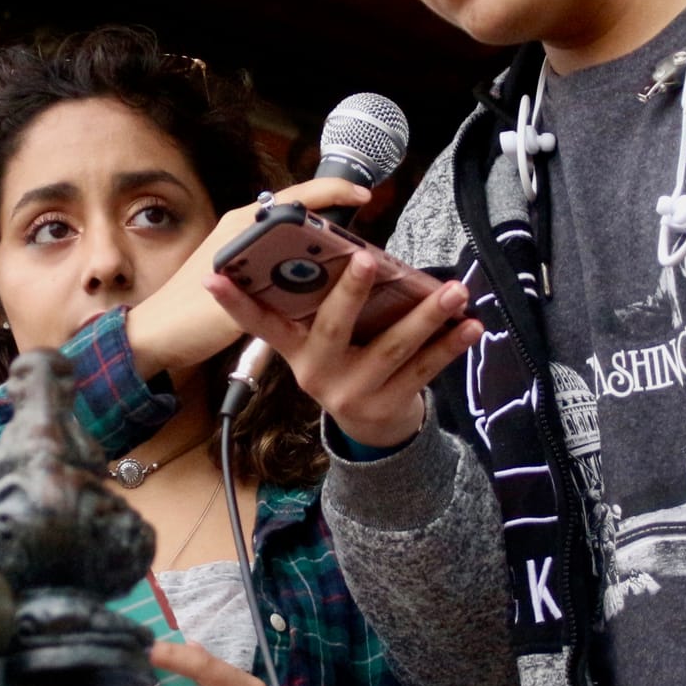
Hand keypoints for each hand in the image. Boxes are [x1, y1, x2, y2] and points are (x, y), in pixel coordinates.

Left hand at [125, 178, 370, 379]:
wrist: (156, 338)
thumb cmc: (187, 319)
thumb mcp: (234, 303)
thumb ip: (271, 285)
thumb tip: (313, 271)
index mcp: (242, 226)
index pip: (296, 197)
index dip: (332, 193)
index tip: (363, 198)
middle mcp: (243, 229)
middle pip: (299, 213)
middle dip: (334, 217)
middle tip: (366, 234)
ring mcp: (243, 247)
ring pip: (294, 236)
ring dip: (322, 242)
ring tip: (354, 256)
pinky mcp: (244, 268)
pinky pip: (284, 256)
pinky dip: (306, 261)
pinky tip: (325, 279)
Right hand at [206, 250, 479, 448]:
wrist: (370, 430)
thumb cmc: (344, 363)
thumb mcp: (320, 343)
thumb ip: (318, 308)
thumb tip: (340, 256)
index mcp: (295, 351)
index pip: (260, 322)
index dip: (235, 302)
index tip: (214, 276)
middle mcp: (318, 373)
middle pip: (334, 327)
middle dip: (351, 292)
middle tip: (368, 258)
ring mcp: (354, 392)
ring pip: (393, 348)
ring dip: (426, 316)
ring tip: (453, 290)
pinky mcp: (390, 404)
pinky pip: (424, 370)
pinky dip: (450, 346)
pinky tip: (471, 325)